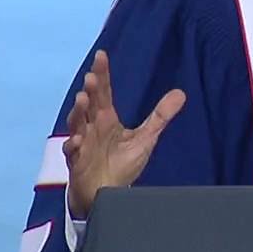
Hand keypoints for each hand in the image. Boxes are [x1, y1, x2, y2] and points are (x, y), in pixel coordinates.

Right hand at [62, 50, 185, 217]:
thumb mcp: (145, 138)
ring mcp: (82, 143)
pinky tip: (78, 140)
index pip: (104, 92)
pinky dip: (73, 145)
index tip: (101, 56)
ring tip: (83, 99)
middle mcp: (92, 127)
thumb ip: (160, 116)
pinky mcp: (77, 162)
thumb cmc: (122, 165)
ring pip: (76, 124)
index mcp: (106, 119)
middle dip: (90, 90)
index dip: (103, 74)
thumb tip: (181, 93)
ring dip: (78, 112)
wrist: (107, 195)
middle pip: (89, 104)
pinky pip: (72, 152)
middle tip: (92, 77)